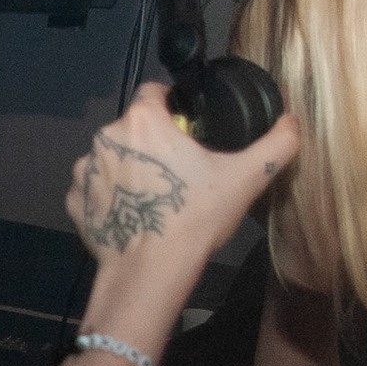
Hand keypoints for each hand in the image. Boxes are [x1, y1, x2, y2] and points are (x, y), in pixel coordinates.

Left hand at [69, 82, 298, 270]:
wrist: (150, 272)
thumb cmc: (195, 219)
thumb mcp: (246, 178)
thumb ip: (276, 145)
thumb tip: (293, 123)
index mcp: (142, 121)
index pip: (153, 92)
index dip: (172, 105)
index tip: (185, 127)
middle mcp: (106, 137)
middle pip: (133, 128)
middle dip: (152, 143)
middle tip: (177, 172)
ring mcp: (85, 170)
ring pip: (112, 157)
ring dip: (129, 168)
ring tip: (154, 197)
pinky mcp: (73, 201)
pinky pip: (94, 189)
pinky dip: (109, 197)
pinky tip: (131, 214)